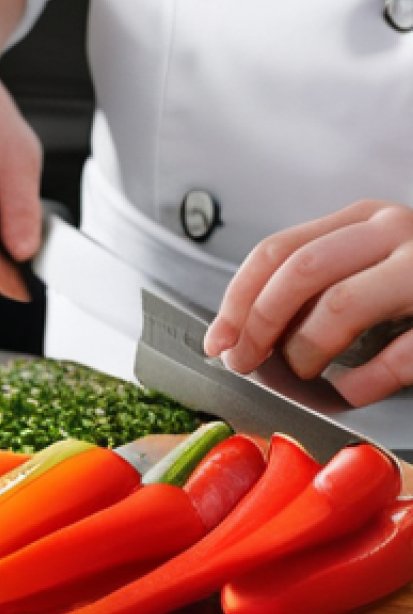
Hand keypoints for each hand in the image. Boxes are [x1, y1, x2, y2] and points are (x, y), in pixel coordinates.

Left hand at [204, 200, 412, 406]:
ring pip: (340, 306)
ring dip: (306, 350)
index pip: (276, 251)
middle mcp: (396, 231)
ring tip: (304, 374)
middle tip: (246, 363)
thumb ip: (316, 287)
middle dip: (259, 326)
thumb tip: (239, 334)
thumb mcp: (370, 269)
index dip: (237, 300)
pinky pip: (398, 353)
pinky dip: (363, 381)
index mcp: (363, 221)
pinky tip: (353, 392)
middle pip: (299, 273)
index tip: (218, 341)